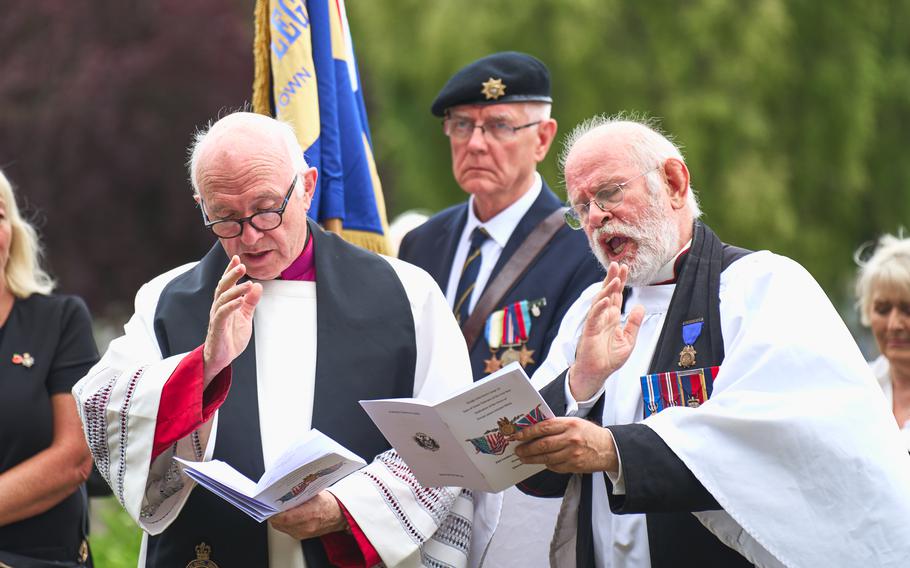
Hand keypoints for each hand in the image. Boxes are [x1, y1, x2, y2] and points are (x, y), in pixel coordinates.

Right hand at [203, 256, 262, 383]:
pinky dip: (231, 306)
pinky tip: (240, 301)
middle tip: (242, 265)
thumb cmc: (231, 337)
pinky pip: (222, 314)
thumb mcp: (246, 317)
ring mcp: (217, 317)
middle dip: (231, 275)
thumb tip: (258, 286)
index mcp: (225, 304)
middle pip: (223, 287)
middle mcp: (219, 307)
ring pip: (222, 298)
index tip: (237, 258)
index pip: (227, 284)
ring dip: (235, 289)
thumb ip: (250, 302)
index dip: (231, 271)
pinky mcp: (218, 328)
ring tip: (247, 283)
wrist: (221, 358)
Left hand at [269, 491, 347, 539]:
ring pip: (281, 527)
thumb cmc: (330, 502)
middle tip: (272, 503)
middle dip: (273, 513)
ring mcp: (303, 533)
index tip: (270, 503)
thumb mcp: (316, 492)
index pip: (285, 517)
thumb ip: (299, 493)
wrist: (340, 515)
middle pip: (279, 523)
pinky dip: (283, 522)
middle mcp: (306, 527)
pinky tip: (285, 514)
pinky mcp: (302, 536)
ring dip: (277, 518)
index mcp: (310, 514)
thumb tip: (284, 490)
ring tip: (278, 508)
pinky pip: (286, 530)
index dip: (274, 510)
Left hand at [512, 417, 617, 474]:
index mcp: (570, 424)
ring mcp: (573, 454)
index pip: (544, 427)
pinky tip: (541, 462)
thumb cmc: (589, 433)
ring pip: (547, 458)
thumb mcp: (574, 423)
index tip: (518, 436)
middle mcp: (571, 438)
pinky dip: (547, 464)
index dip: (528, 432)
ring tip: (524, 458)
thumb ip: (557, 425)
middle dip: (527, 448)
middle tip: (517, 450)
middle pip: (543, 445)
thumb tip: (534, 430)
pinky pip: (555, 466)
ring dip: (532, 459)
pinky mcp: (575, 466)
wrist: (609, 449)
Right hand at [569, 262, 643, 400]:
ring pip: (600, 301)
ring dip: (607, 289)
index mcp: (612, 317)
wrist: (597, 373)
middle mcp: (603, 316)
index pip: (617, 295)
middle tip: (617, 264)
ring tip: (615, 279)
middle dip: (612, 278)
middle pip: (608, 293)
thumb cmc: (610, 358)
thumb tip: (639, 306)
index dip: (620, 281)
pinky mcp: (589, 330)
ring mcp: (595, 322)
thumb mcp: (629, 340)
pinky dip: (600, 307)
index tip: (625, 268)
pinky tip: (606, 299)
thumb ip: (634, 323)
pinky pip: (594, 316)